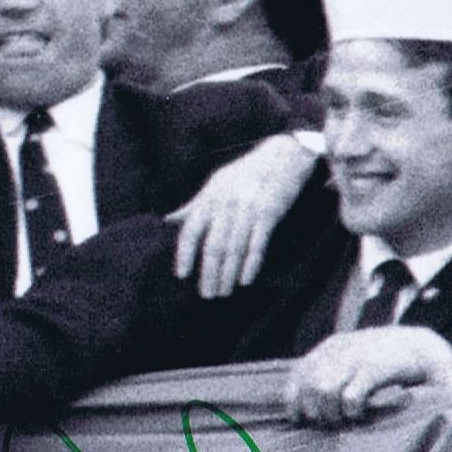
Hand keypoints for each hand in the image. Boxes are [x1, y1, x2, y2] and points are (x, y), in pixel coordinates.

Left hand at [170, 133, 318, 297]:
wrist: (283, 156)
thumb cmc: (246, 172)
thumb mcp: (216, 183)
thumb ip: (194, 205)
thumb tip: (169, 220)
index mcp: (210, 197)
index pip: (191, 230)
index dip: (185, 254)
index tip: (182, 275)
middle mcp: (226, 204)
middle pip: (213, 245)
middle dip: (209, 273)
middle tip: (207, 294)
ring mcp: (248, 209)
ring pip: (234, 248)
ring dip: (228, 273)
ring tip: (224, 292)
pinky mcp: (269, 214)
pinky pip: (258, 244)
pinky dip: (251, 263)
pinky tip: (245, 280)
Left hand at [285, 324, 451, 425]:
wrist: (429, 349)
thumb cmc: (390, 365)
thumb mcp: (356, 366)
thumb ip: (332, 379)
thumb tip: (300, 411)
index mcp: (331, 349)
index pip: (298, 377)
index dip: (297, 403)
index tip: (308, 420)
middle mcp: (339, 349)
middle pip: (307, 387)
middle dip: (316, 412)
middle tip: (334, 423)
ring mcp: (357, 356)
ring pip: (322, 391)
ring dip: (332, 413)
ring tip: (349, 420)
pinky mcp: (376, 367)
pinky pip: (349, 396)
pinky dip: (351, 410)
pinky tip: (363, 415)